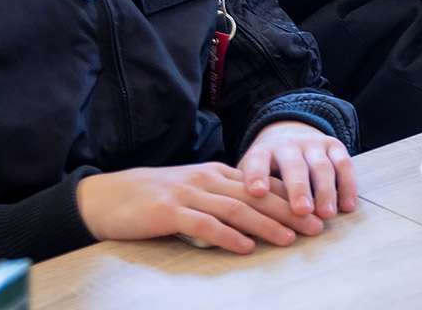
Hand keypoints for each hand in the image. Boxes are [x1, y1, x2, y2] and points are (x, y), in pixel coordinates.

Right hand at [76, 162, 326, 252]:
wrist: (106, 197)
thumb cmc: (152, 197)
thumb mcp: (192, 190)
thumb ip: (221, 197)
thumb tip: (255, 214)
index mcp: (216, 173)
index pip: (261, 185)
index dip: (291, 199)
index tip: (315, 212)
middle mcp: (207, 179)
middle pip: (256, 196)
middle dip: (290, 211)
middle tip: (315, 228)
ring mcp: (188, 193)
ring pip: (236, 209)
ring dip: (266, 225)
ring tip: (289, 239)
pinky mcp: (169, 211)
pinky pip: (204, 224)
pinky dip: (227, 236)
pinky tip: (244, 248)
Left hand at [238, 120, 356, 219]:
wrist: (289, 136)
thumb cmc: (266, 171)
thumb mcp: (249, 176)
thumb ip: (245, 197)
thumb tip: (237, 229)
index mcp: (262, 152)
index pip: (257, 161)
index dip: (256, 175)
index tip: (256, 193)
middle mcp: (288, 145)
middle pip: (294, 165)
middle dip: (298, 188)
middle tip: (301, 211)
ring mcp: (313, 144)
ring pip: (321, 166)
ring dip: (325, 191)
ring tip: (326, 214)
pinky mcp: (334, 146)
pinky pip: (344, 164)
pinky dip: (348, 186)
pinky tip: (348, 206)